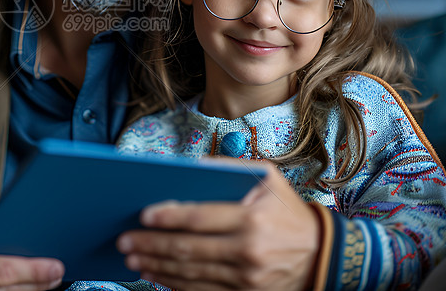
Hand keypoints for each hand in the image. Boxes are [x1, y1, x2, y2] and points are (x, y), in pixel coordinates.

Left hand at [116, 161, 318, 290]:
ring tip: (132, 257)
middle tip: (124, 240)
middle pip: (188, 249)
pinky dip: (174, 284)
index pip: (200, 218)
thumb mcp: (269, 178)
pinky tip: (155, 275)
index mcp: (252, 219)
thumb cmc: (288, 211)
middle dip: (151, 244)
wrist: (322, 256)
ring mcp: (246, 279)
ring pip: (190, 273)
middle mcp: (248, 251)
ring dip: (156, 266)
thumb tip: (189, 166)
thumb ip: (229, 168)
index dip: (169, 217)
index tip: (143, 215)